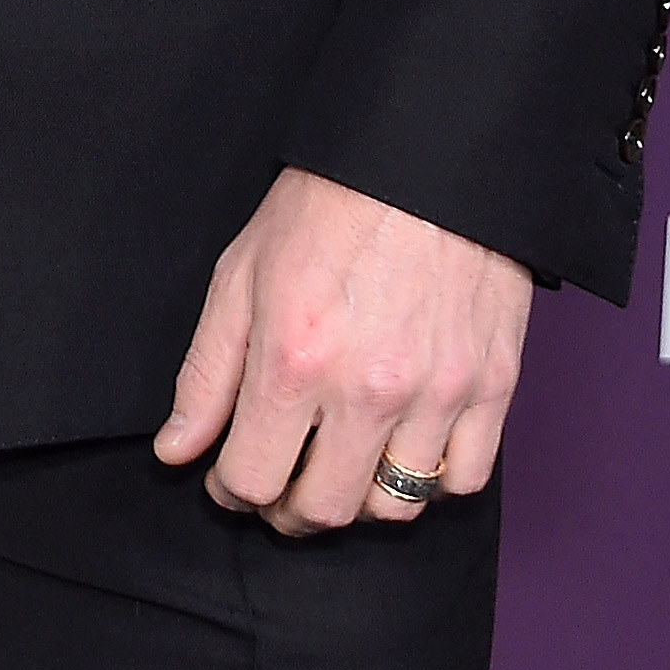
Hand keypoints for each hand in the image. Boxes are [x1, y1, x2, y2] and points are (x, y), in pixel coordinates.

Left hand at [153, 167, 530, 534]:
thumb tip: (177, 451)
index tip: (229, 476)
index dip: (229, 489)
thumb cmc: (326, 206)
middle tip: (280, 480)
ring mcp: (436, 394)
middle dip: (288, 509)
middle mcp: (367, 390)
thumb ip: (206, 373)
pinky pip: (464, 480)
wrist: (422, 158)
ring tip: (339, 465)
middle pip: (323, 511)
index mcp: (293, 360)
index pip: (252, 481)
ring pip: (395, 508)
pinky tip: (403, 448)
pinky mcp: (492, 387)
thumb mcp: (240, 275)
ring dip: (358, 500)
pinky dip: (431, 480)